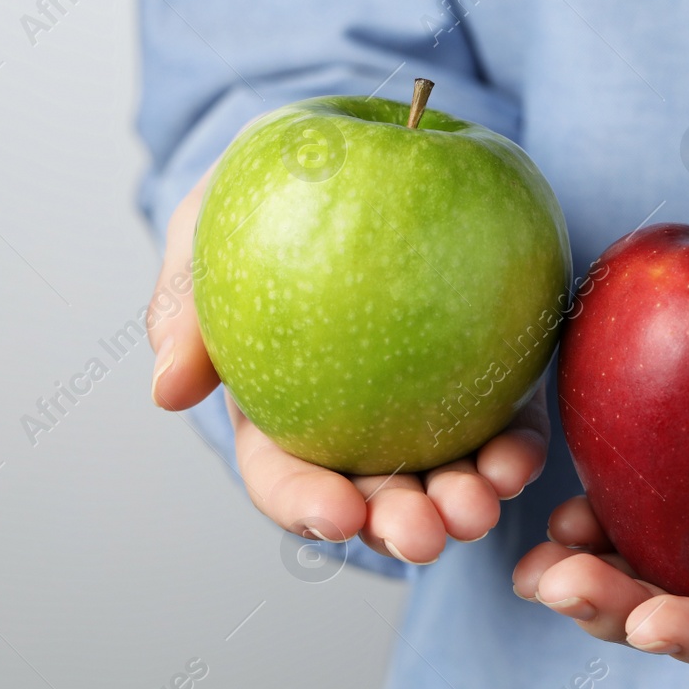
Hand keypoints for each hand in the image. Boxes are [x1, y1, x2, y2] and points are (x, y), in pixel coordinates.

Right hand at [148, 172, 548, 563]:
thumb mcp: (206, 232)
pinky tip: (520, 460)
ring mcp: (424, 412)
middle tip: (426, 534)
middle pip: (373, 498)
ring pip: (443, 479)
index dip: (307, 505)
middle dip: (398, 528)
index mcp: (278, 416)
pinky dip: (511, 453)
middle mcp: (354, 429)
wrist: (359, 154)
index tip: (338, 515)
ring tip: (480, 507)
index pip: (285, 479)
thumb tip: (168, 393)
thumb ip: (183, 306)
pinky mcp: (485, 380)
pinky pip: (501, 427)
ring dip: (462, 505)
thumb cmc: (265, 197)